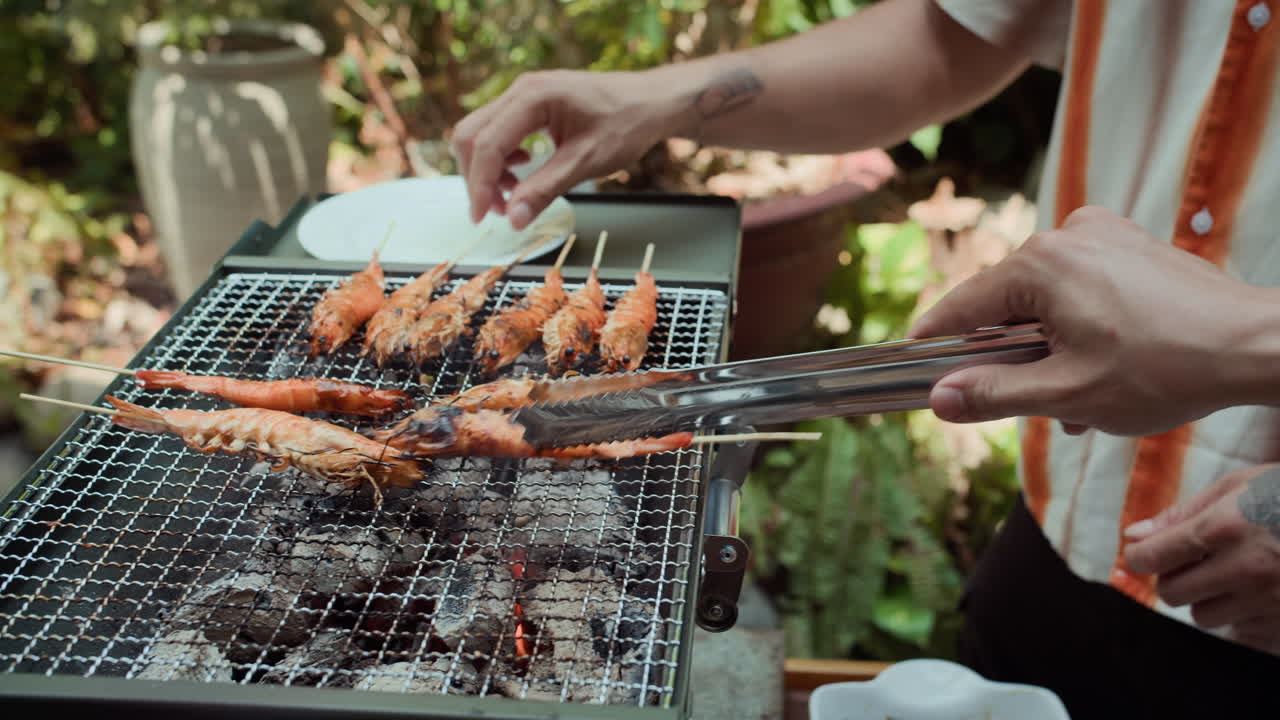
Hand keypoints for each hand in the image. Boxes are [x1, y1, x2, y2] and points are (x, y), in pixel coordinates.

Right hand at [450, 69, 681, 228]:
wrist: (650, 103)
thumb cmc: (625, 124)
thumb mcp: (586, 162)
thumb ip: (545, 189)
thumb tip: (514, 219)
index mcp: (534, 97)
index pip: (487, 143)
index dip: (479, 184)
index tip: (481, 216)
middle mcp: (522, 89)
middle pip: (472, 134)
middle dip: (477, 177)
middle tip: (496, 212)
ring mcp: (524, 94)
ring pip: (480, 133)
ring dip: (487, 169)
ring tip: (512, 196)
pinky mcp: (529, 103)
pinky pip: (498, 130)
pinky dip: (500, 157)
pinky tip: (522, 171)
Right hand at [907, 205, 1279, 435]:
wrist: (1259, 345)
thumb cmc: (1168, 368)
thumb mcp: (1068, 395)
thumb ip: (994, 394)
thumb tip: (938, 399)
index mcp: (1039, 264)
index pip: (963, 307)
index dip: (935, 342)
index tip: (912, 366)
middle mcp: (1065, 235)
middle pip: (1006, 305)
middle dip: (1014, 358)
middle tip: (1036, 407)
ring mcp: (1101, 235)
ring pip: (1045, 301)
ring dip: (1050, 349)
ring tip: (1083, 399)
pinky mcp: (1129, 244)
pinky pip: (1079, 287)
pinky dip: (1079, 327)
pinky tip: (1104, 367)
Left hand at [1124, 464, 1279, 653]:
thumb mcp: (1237, 486)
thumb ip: (1180, 513)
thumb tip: (1132, 535)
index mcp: (1225, 528)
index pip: (1150, 558)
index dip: (1141, 556)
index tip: (1146, 553)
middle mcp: (1245, 568)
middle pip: (1172, 594)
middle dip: (1176, 578)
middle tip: (1198, 561)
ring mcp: (1271, 601)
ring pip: (1205, 617)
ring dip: (1210, 599)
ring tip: (1237, 573)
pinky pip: (1243, 635)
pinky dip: (1245, 618)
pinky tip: (1262, 592)